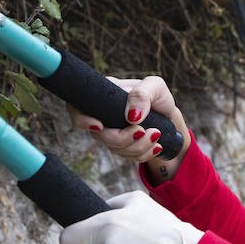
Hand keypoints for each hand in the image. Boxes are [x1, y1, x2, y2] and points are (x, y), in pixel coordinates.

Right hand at [68, 75, 190, 173]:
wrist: (168, 116)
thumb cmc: (158, 96)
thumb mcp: (155, 86)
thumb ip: (141, 95)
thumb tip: (130, 116)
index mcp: (104, 95)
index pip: (76, 107)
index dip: (81, 120)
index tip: (100, 126)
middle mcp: (103, 114)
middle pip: (98, 135)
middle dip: (122, 138)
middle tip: (143, 131)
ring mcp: (110, 131)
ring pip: (114, 148)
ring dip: (138, 146)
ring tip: (157, 134)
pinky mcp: (120, 145)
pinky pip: (126, 157)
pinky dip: (143, 154)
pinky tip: (156, 146)